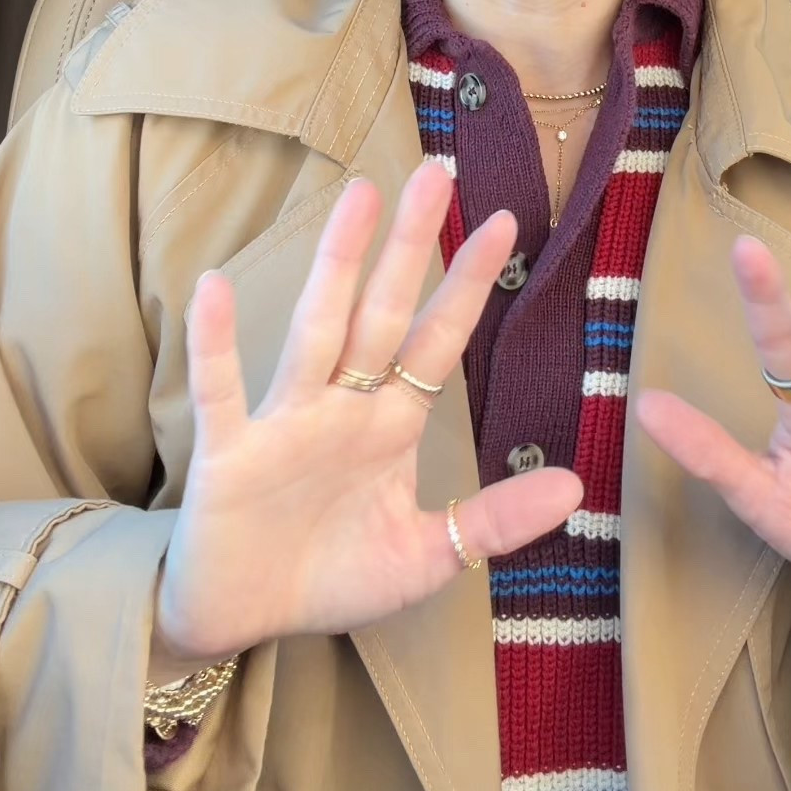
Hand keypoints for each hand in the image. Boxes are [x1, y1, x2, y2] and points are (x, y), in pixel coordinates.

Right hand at [156, 162, 582, 661]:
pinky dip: (214, 342)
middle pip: (381, 313)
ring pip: (315, 329)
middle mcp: (341, 406)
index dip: (467, 286)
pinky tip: (214, 287)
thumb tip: (576, 489)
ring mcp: (284, 420)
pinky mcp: (230, 452)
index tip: (505, 221)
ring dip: (336, 264)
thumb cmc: (332, 576)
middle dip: (409, 246)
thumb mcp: (425, 557)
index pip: (436, 342)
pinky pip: (221, 390)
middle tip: (434, 173)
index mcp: (390, 425)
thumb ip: (492, 523)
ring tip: (357, 195)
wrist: (240, 617)